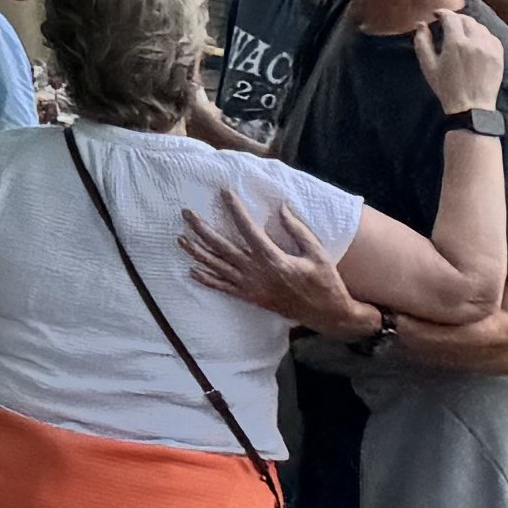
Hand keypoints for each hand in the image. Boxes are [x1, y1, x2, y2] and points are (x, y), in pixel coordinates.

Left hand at [179, 199, 359, 335]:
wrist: (327, 314)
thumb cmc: (325, 281)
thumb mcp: (317, 253)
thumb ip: (298, 230)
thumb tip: (281, 207)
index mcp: (274, 259)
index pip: (248, 229)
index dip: (235, 210)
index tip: (224, 193)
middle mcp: (257, 272)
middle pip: (222, 247)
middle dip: (202, 229)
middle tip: (186, 213)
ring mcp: (251, 287)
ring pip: (217, 267)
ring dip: (197, 252)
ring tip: (179, 238)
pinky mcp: (251, 298)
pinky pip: (224, 288)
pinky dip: (207, 279)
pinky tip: (192, 271)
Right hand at [410, 9, 505, 115]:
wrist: (472, 107)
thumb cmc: (446, 87)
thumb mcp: (428, 66)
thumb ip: (422, 42)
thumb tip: (421, 24)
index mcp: (456, 43)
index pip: (451, 17)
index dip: (442, 12)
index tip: (436, 14)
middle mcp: (475, 42)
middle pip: (467, 20)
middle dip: (456, 18)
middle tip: (447, 23)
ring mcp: (490, 49)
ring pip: (480, 27)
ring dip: (469, 26)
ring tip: (461, 32)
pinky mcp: (499, 57)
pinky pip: (492, 37)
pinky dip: (483, 35)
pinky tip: (476, 41)